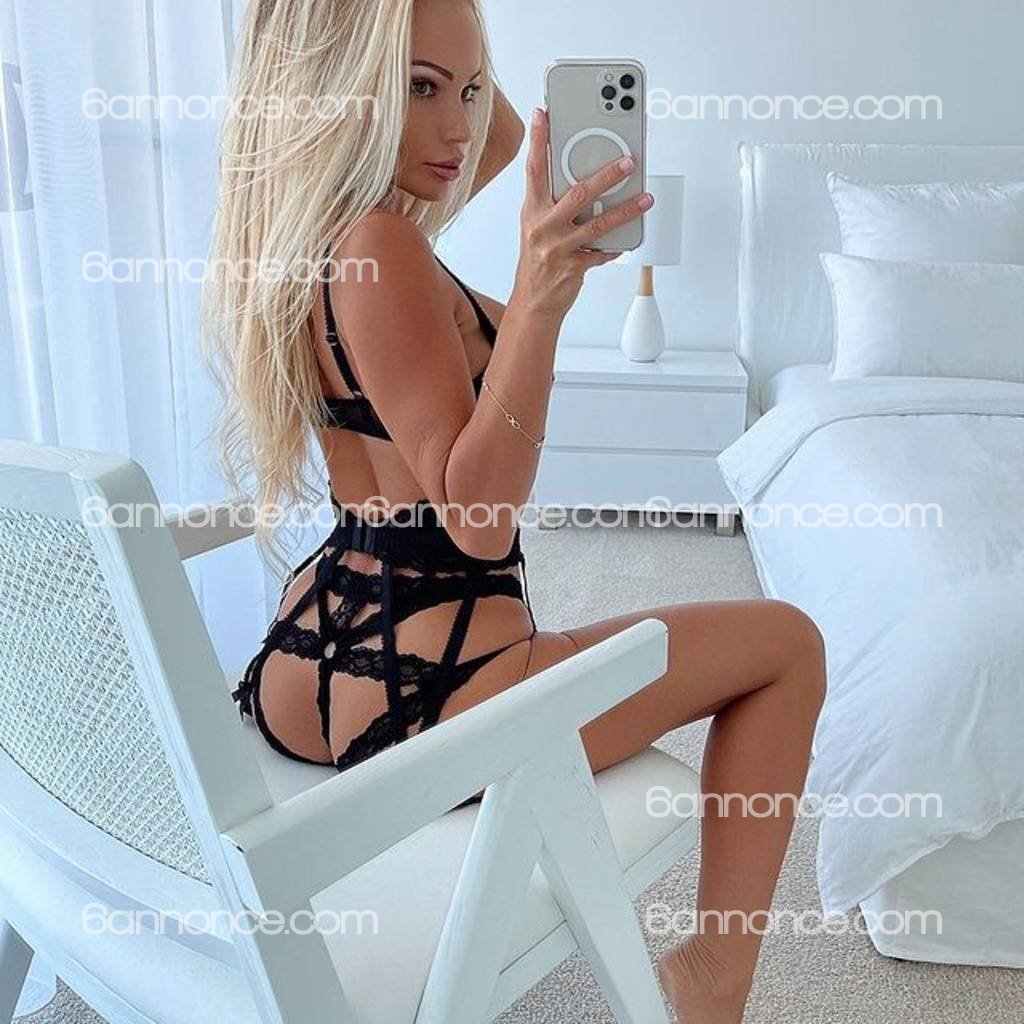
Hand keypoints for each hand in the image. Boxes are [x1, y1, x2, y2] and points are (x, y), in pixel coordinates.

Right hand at [512, 107, 652, 318]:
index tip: (544, 114)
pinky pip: (601, 252)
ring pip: (598, 223)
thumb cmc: (538, 259)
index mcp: (532, 211)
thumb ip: (553, 201)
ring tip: (645, 198)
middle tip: (628, 161)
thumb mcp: (536, 225)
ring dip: (625, 209)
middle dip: (606, 176)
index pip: (534, 169)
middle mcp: (543, 226)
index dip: (538, 140)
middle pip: (577, 194)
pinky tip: (627, 237)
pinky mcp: (573, 267)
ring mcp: (558, 248)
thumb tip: (584, 177)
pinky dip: (615, 245)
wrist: (533, 302)